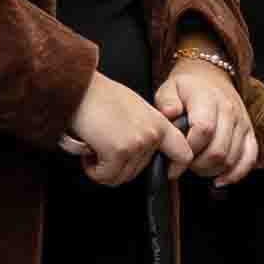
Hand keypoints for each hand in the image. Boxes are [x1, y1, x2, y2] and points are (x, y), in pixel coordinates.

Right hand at [64, 72, 175, 188]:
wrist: (80, 87)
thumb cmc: (100, 97)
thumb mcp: (134, 110)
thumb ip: (145, 130)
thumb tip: (140, 153)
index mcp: (159, 123)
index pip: (183, 155)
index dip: (174, 169)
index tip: (163, 174)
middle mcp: (153, 134)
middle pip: (140, 172)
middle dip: (118, 165)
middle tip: (105, 147)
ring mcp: (138, 143)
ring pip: (121, 177)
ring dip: (104, 168)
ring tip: (96, 145)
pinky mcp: (119, 151)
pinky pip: (106, 176)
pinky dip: (93, 169)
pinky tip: (89, 150)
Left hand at [154, 56, 258, 185]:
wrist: (211, 77)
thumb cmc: (188, 88)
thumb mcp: (169, 88)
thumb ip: (166, 101)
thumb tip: (169, 113)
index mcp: (209, 99)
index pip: (204, 130)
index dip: (188, 151)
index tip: (174, 160)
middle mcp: (230, 111)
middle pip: (218, 150)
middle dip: (197, 165)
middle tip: (184, 165)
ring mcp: (242, 123)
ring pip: (231, 159)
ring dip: (211, 170)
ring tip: (197, 167)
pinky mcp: (250, 133)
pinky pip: (249, 159)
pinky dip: (235, 174)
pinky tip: (219, 180)